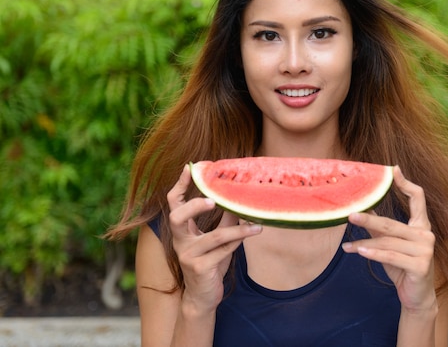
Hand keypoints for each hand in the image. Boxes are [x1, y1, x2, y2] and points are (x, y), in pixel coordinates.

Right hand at [167, 164, 262, 312]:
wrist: (203, 297)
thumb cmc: (210, 264)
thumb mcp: (217, 240)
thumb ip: (225, 220)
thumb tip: (239, 199)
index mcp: (181, 231)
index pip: (174, 203)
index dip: (180, 185)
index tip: (190, 167)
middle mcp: (180, 241)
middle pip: (176, 217)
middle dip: (194, 206)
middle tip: (213, 200)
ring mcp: (188, 255)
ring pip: (214, 236)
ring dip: (238, 230)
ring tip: (255, 224)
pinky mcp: (199, 268)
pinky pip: (223, 251)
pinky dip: (238, 242)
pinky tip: (252, 235)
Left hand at [342, 166, 435, 312]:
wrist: (416, 297)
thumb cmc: (403, 267)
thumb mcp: (390, 245)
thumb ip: (381, 228)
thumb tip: (362, 209)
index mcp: (421, 226)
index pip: (418, 199)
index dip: (405, 183)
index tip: (393, 169)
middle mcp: (426, 235)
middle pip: (392, 224)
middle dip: (368, 220)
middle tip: (350, 215)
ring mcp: (426, 251)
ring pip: (388, 243)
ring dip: (364, 244)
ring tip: (347, 246)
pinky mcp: (421, 266)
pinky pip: (391, 257)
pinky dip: (374, 254)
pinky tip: (359, 251)